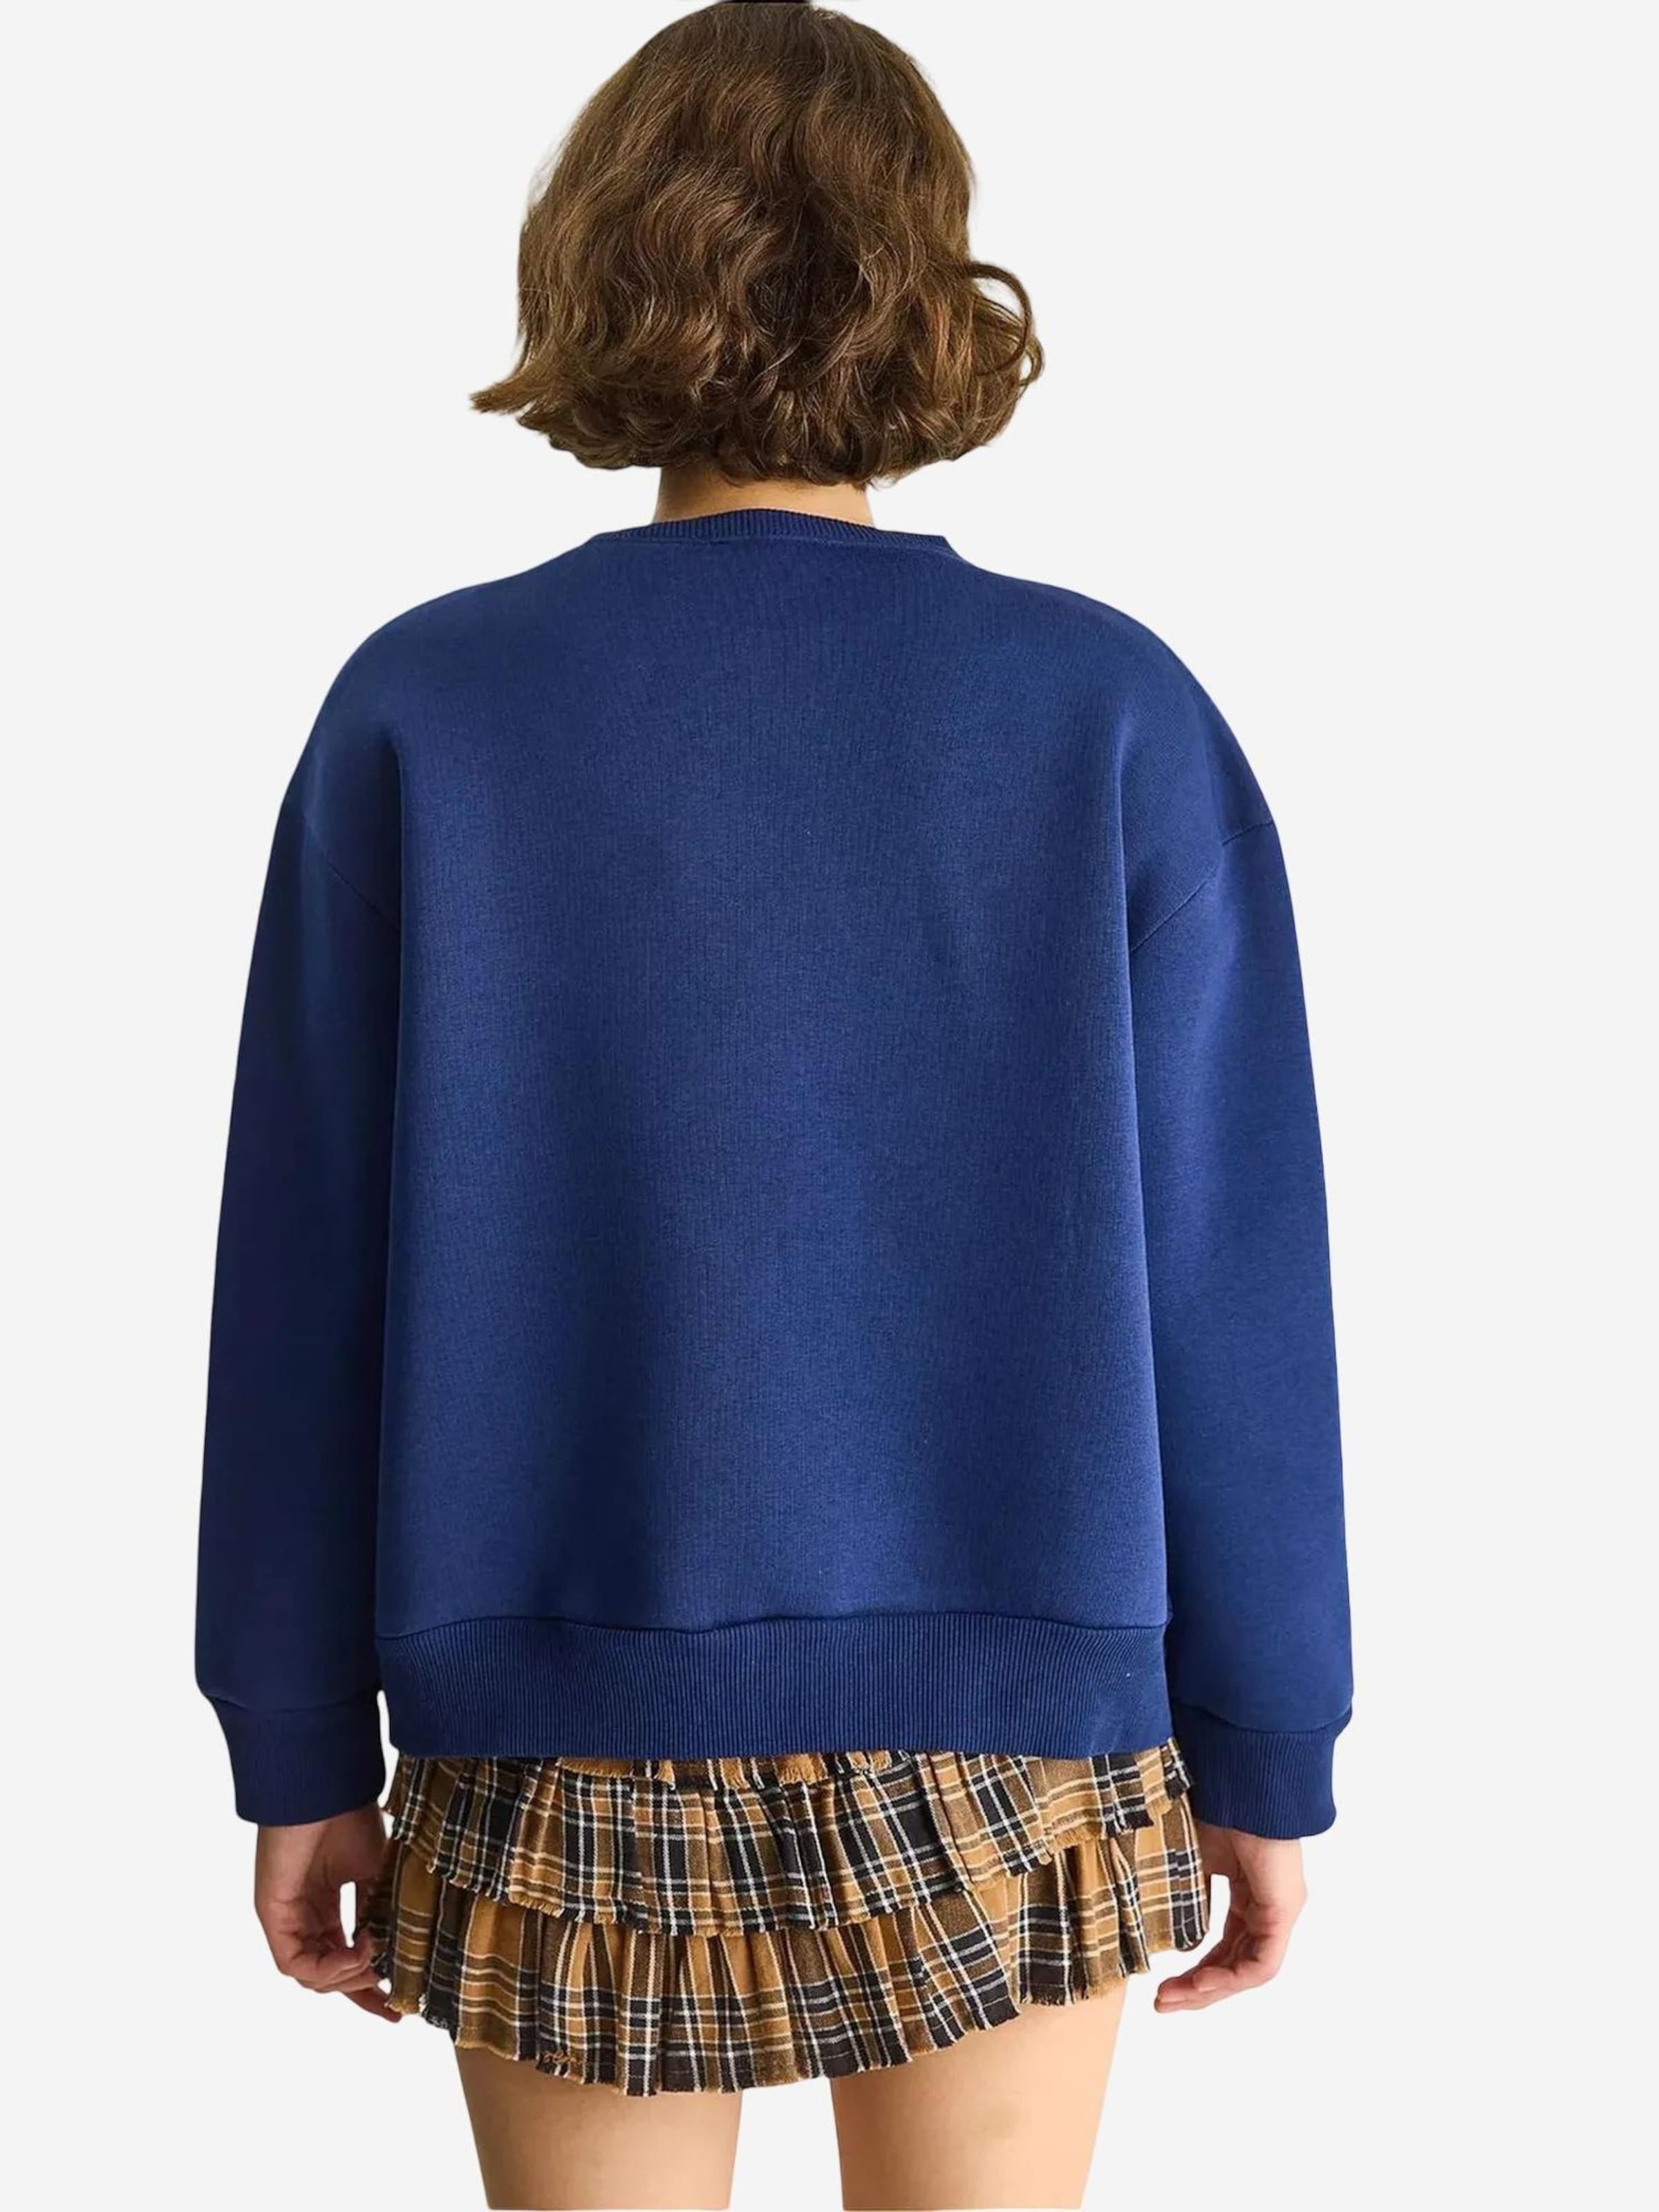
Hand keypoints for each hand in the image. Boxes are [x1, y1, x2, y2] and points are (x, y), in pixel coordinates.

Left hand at [254, 1805, 398, 2020]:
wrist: (325, 1788)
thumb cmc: (349, 1818)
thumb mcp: (374, 1872)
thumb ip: (376, 1913)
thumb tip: (390, 1954)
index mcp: (325, 1904)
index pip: (342, 1956)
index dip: (367, 1984)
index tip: (394, 2003)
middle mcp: (304, 1916)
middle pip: (326, 1975)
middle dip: (359, 1992)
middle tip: (389, 2003)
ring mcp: (288, 1918)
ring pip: (311, 1975)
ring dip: (347, 1978)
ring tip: (375, 1963)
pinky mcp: (275, 1916)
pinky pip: (295, 1964)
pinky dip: (328, 1969)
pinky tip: (357, 1954)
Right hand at [1154, 1821, 1306, 2011]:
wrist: (1239, 1780)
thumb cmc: (1216, 1807)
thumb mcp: (1193, 1860)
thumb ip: (1188, 1896)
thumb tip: (1176, 1937)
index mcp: (1250, 1894)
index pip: (1226, 1947)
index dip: (1195, 1971)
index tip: (1160, 1985)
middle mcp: (1269, 1909)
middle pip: (1235, 1966)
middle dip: (1197, 1990)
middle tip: (1161, 2003)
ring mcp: (1279, 1913)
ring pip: (1247, 1971)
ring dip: (1209, 1990)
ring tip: (1171, 2000)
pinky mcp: (1283, 1912)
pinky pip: (1261, 1964)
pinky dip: (1229, 1978)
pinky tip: (1199, 1984)